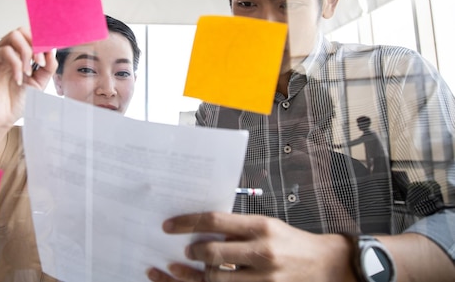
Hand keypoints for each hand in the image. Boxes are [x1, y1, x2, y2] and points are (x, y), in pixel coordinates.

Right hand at [0, 27, 56, 129]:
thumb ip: (48, 65)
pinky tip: (18, 79)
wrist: (1, 120)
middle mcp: (3, 52)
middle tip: (41, 63)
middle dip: (35, 45)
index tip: (49, 57)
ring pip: (13, 37)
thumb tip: (52, 49)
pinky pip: (4, 52)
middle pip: (21, 31)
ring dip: (26, 53)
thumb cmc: (16, 102)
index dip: (41, 42)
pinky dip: (16, 65)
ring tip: (29, 72)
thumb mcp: (39, 82)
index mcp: (15, 55)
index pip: (29, 36)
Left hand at [147, 212, 353, 281]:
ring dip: (199, 274)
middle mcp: (261, 250)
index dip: (186, 222)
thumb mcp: (267, 225)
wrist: (328, 265)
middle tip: (184, 251)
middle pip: (211, 252)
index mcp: (260, 226)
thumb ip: (238, 228)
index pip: (213, 220)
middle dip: (191, 252)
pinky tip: (207, 279)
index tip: (169, 225)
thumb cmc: (293, 242)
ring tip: (190, 269)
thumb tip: (203, 230)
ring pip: (217, 278)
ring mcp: (264, 277)